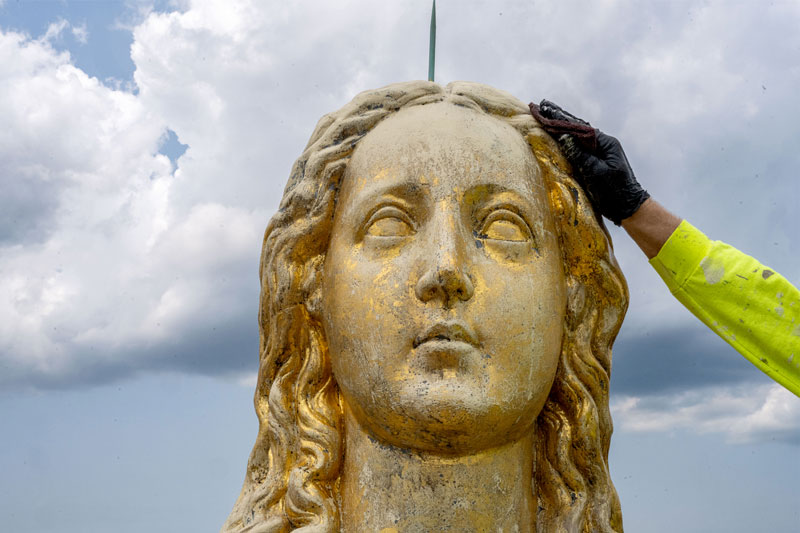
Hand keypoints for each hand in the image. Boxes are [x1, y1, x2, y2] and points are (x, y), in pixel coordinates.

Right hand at [535, 100, 649, 224]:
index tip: (546, 109)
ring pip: (579, 137)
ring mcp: (600, 153)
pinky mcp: (596, 162)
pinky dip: (568, 141)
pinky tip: (559, 135)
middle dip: (560, 119)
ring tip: (547, 117)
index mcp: (606, 143)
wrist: (628, 207)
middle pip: (579, 129)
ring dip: (563, 128)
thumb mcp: (596, 172)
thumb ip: (580, 154)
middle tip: (543, 107)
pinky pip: (580, 148)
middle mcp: (603, 144)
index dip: (562, 119)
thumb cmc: (615, 191)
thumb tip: (564, 137)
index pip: (580, 128)